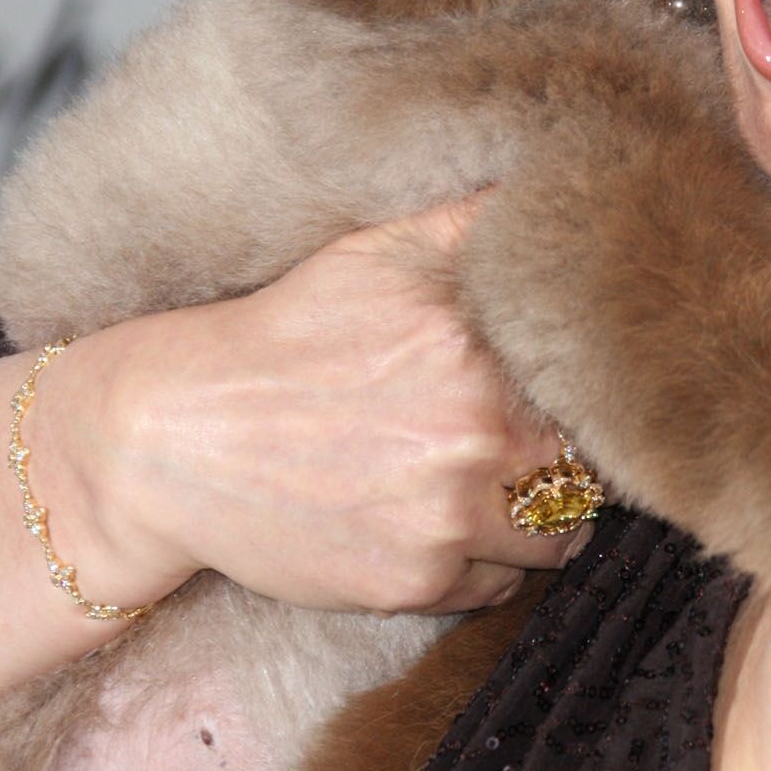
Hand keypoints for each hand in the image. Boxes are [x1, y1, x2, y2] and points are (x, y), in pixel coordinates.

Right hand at [27, 200, 585, 615]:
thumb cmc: (284, 340)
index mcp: (479, 349)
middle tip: (517, 445)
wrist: (175, 438)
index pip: (595, 392)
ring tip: (476, 486)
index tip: (555, 397)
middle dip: (563, 460)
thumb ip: (478, 222)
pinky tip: (429, 522)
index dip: (585, 397)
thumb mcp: (377, 254)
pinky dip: (480, 564)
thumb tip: (562, 185)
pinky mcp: (417, 583)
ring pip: (555, 538)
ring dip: (533, 519)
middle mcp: (478, 436)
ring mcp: (450, 518)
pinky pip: (499, 585)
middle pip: (589, 471)